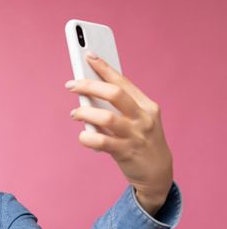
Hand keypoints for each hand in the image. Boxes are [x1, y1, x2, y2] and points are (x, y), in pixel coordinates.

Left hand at [66, 51, 172, 212]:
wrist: (158, 173)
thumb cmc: (141, 141)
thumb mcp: (137, 120)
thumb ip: (118, 109)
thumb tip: (88, 93)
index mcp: (146, 105)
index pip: (123, 81)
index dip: (104, 67)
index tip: (88, 55)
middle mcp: (143, 118)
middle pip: (115, 94)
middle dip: (90, 85)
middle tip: (71, 84)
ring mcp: (135, 135)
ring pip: (106, 118)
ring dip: (85, 112)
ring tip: (74, 113)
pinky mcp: (126, 152)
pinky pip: (101, 142)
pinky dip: (87, 137)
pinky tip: (82, 136)